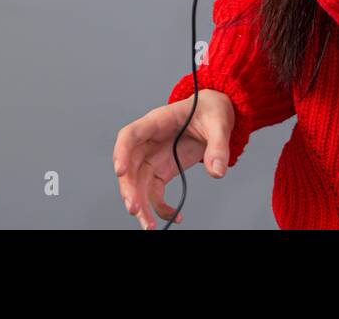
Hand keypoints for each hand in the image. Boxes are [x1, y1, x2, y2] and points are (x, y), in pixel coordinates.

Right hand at [113, 90, 235, 229]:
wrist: (214, 114)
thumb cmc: (210, 111)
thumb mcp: (219, 122)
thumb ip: (218, 146)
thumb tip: (216, 172)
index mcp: (157, 122)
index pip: (130, 135)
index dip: (121, 151)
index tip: (119, 170)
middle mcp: (149, 142)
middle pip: (130, 165)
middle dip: (129, 188)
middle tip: (135, 209)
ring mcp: (154, 158)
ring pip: (138, 184)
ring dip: (141, 205)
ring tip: (148, 227)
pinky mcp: (162, 171)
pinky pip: (154, 193)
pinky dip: (160, 208)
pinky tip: (176, 217)